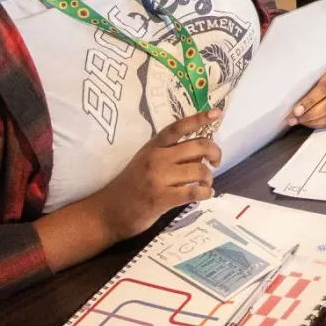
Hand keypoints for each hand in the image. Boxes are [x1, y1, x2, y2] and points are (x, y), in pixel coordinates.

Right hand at [94, 110, 221, 241]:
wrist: (108, 212)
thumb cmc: (131, 185)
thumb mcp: (146, 160)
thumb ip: (170, 152)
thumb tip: (201, 151)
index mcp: (154, 145)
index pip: (179, 127)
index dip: (199, 118)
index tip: (217, 113)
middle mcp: (157, 157)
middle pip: (197, 146)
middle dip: (215, 152)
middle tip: (217, 161)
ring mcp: (159, 178)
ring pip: (199, 170)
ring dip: (209, 177)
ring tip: (207, 183)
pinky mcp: (161, 198)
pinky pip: (193, 192)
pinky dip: (205, 193)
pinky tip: (206, 195)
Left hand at [288, 65, 325, 126]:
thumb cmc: (321, 72)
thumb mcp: (316, 73)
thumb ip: (308, 84)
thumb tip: (291, 103)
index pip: (323, 89)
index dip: (309, 101)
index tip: (296, 111)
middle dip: (310, 114)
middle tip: (296, 119)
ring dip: (314, 121)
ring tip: (300, 122)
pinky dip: (320, 124)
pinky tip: (309, 124)